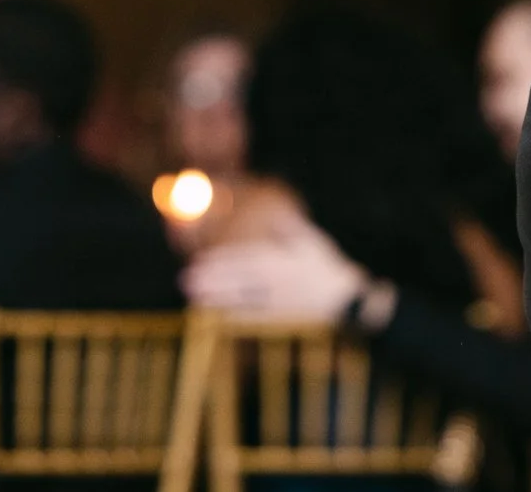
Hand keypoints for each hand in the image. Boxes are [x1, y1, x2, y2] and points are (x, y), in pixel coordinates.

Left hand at [180, 203, 372, 321]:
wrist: (344, 302)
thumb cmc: (326, 267)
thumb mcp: (311, 240)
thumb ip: (290, 227)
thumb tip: (275, 210)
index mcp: (280, 263)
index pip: (245, 261)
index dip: (221, 261)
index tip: (200, 260)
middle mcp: (274, 285)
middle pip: (236, 283)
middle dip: (211, 281)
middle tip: (186, 280)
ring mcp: (274, 305)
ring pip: (240, 302)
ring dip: (216, 299)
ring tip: (195, 296)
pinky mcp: (277, 320)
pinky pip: (251, 320)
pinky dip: (233, 317)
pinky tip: (219, 316)